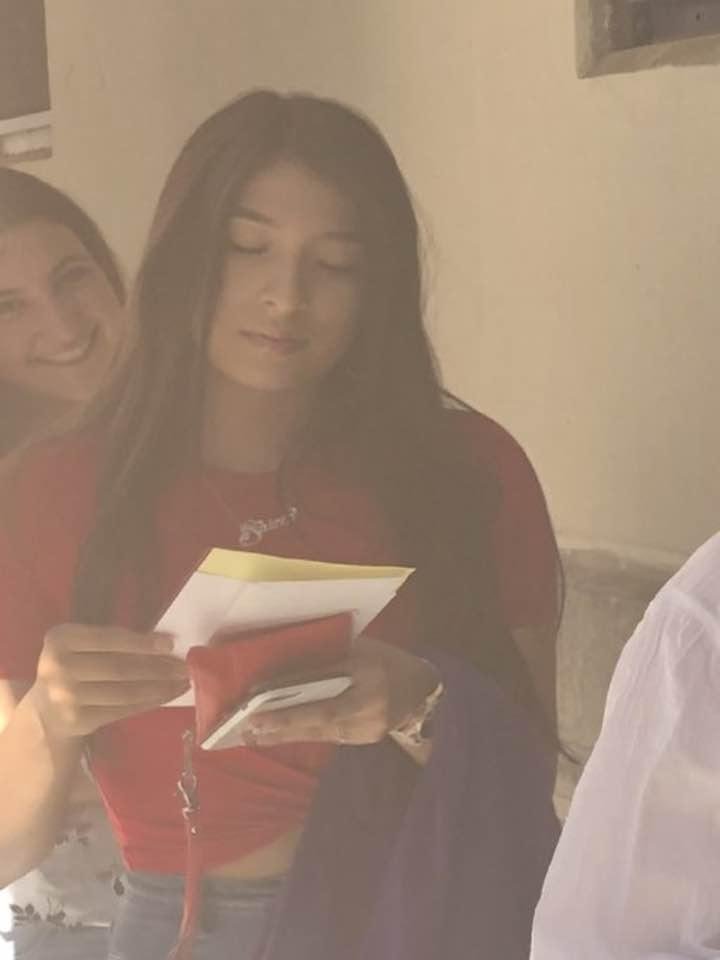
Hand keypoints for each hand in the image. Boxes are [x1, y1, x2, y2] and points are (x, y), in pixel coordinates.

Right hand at [27, 624, 188, 739]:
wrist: (46, 711)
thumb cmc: (76, 667)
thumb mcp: (82, 646)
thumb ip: (113, 641)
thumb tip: (165, 644)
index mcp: (61, 639)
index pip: (109, 639)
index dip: (142, 643)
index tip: (171, 644)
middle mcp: (59, 668)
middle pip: (120, 667)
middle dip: (158, 667)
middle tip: (185, 666)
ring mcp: (66, 698)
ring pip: (126, 692)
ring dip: (160, 686)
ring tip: (182, 681)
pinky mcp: (79, 721)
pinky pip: (124, 709)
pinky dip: (150, 701)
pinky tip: (168, 694)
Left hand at [240, 635, 438, 746]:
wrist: (424, 690)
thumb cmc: (388, 661)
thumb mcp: (361, 650)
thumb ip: (329, 660)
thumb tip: (284, 668)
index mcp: (371, 679)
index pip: (325, 694)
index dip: (290, 704)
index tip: (256, 705)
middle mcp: (370, 711)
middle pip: (318, 722)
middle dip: (279, 726)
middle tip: (245, 728)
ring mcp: (367, 731)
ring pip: (318, 733)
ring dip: (283, 734)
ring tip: (251, 734)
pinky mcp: (362, 740)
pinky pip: (325, 736)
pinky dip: (299, 733)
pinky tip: (276, 734)